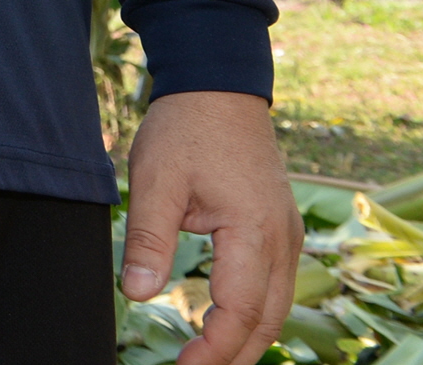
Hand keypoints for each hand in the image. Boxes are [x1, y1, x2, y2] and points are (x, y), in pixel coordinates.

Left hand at [121, 90, 298, 364]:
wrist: (219, 86)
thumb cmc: (186, 128)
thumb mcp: (155, 180)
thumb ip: (147, 239)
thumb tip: (135, 293)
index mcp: (254, 231)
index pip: (241, 310)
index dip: (215, 349)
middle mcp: (281, 239)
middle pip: (268, 319)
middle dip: (234, 355)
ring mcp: (287, 234)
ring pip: (277, 306)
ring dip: (247, 339)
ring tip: (208, 360)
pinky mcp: (279, 228)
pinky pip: (275, 285)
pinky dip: (255, 313)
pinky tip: (228, 324)